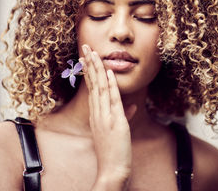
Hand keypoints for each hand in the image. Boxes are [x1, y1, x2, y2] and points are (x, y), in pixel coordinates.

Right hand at [80, 45, 136, 189]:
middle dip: (89, 64)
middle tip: (85, 47)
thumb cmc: (114, 151)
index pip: (92, 88)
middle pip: (92, 84)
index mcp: (96, 114)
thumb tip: (132, 106)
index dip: (89, 71)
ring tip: (92, 53)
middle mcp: (97, 112)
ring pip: (99, 88)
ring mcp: (104, 116)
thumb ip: (125, 115)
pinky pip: (112, 100)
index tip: (87, 57)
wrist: (112, 170)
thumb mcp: (119, 130)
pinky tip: (109, 72)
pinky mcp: (114, 122)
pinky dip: (111, 85)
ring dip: (96, 69)